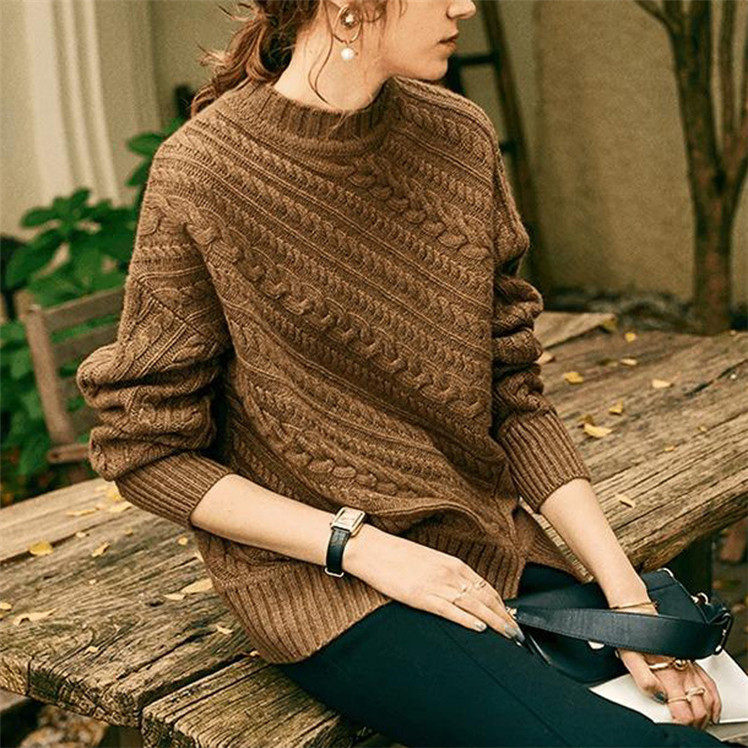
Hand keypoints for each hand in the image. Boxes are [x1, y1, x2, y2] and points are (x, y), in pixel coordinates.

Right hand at [343, 523, 523, 641]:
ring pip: (474, 605)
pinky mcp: (422, 596)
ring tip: (508, 635)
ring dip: (494, 622)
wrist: (373, 550)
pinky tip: (479, 628)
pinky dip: (467, 620)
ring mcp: (437, 585)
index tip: (512, 617)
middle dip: (504, 617)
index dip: (502, 604)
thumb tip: (463, 591)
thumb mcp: (430, 562)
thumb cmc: (398, 556)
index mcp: (452, 563)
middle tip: (518, 633)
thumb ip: (448, 575)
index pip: (486, 586)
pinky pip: (450, 610)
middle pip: (485, 597)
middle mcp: (450, 573)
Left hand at [612, 601, 721, 729]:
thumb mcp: (629, 659)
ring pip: (708, 697)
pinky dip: (714, 698)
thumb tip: (658, 697)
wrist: (637, 614)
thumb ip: (644, 681)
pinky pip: (710, 682)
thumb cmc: (631, 635)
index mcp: (668, 674)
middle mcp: (682, 671)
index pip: (683, 711)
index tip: (676, 725)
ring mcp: (689, 666)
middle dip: (695, 722)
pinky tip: (711, 706)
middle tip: (685, 726)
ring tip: (697, 721)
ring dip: (705, 713)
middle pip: (698, 708)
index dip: (682, 723)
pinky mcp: (691, 659)